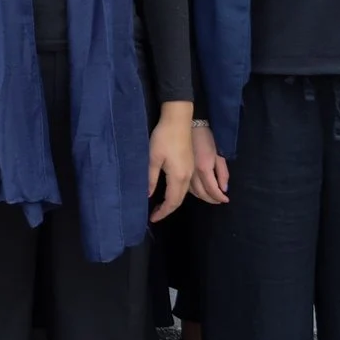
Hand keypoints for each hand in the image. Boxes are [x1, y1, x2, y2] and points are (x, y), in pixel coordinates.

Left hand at [149, 108, 193, 222]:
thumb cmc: (163, 138)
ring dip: (174, 202)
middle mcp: (188, 176)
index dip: (163, 212)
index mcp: (179, 177)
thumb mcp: (153, 158)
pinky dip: (178, 193)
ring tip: (162, 206)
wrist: (178, 120)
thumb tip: (148, 195)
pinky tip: (169, 191)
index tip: (152, 219)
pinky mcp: (191, 164)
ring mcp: (191, 170)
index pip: (172, 202)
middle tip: (155, 215)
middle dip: (168, 209)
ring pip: (184, 193)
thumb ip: (151, 179)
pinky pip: (186, 185)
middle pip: (180, 200)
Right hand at [191, 121, 229, 205]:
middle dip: (211, 199)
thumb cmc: (207, 138)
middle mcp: (192, 173)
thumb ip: (222, 173)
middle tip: (219, 201)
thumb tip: (224, 189)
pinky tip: (199, 190)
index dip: (219, 198)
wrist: (189, 125)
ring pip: (192, 191)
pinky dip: (193, 191)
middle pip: (202, 193)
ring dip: (202, 196)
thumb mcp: (219, 155)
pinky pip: (186, 185)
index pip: (212, 190)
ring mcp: (184, 171)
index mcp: (204, 169)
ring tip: (210, 197)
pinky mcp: (179, 169)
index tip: (225, 200)